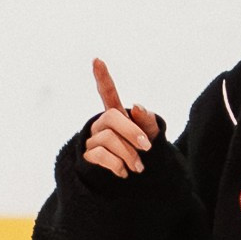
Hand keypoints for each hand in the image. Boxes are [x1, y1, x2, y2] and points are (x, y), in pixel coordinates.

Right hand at [81, 59, 159, 177]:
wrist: (138, 179)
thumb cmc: (144, 151)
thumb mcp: (152, 134)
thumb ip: (147, 119)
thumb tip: (135, 106)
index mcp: (116, 114)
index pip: (108, 92)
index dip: (103, 77)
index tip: (97, 60)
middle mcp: (101, 124)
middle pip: (111, 118)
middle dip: (131, 132)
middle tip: (146, 147)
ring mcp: (93, 139)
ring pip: (108, 139)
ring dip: (128, 154)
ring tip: (138, 167)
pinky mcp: (88, 156)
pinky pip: (101, 155)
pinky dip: (117, 165)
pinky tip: (124, 172)